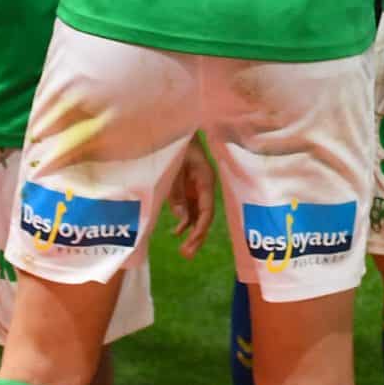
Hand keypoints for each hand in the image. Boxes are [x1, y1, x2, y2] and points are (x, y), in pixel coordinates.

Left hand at [166, 141, 215, 257]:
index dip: (201, 227)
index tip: (192, 240)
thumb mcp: (175, 165)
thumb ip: (177, 190)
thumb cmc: (178, 144)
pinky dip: (184, 224)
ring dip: (192, 234)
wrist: (175, 129)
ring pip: (198, 217)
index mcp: (206, 180)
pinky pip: (189, 210)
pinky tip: (177, 233)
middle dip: (198, 237)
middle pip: (205, 217)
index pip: (208, 209)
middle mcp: (204, 188)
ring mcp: (197, 190)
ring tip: (185, 251)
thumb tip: (180, 217)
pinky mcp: (189, 190)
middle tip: (188, 255)